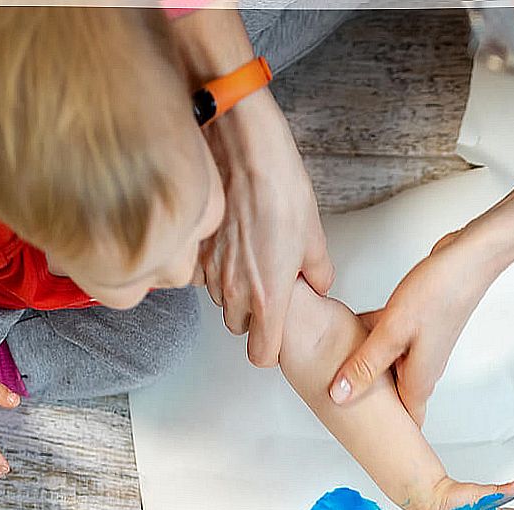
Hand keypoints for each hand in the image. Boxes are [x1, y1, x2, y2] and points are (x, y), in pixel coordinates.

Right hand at [201, 93, 333, 367]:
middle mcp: (233, 292)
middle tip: (269, 288)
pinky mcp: (195, 249)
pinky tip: (233, 243)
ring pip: (220, 301)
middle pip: (239, 328)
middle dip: (253, 315)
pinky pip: (205, 274)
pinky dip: (217, 268)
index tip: (279, 336)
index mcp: (269, 298)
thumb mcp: (314, 237)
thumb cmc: (280, 188)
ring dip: (234, 291)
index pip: (263, 356)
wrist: (242, 150)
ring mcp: (210, 272)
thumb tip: (318, 284)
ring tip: (252, 260)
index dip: (272, 349)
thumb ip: (317, 272)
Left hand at [328, 230, 494, 425]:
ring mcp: (421, 347)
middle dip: (367, 402)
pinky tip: (348, 326)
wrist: (468, 259)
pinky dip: (370, 339)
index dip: (388, 438)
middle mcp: (422, 368)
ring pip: (386, 366)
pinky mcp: (418, 326)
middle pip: (391, 396)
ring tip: (332, 366)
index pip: (405, 422)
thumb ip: (364, 365)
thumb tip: (339, 395)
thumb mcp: (392, 332)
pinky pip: (388, 342)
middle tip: (337, 405)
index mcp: (419, 379)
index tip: (366, 445)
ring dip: (364, 366)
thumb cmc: (440, 293)